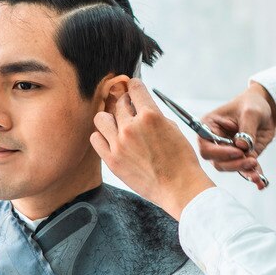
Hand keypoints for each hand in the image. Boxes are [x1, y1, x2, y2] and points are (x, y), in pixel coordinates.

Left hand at [90, 79, 215, 219]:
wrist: (179, 187)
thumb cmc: (180, 160)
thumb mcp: (172, 128)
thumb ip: (153, 114)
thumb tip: (140, 107)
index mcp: (150, 115)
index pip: (134, 87)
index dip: (135, 87)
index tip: (134, 90)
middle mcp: (131, 127)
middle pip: (119, 103)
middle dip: (126, 104)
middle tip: (131, 112)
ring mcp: (119, 144)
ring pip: (101, 118)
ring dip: (110, 118)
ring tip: (118, 126)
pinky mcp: (112, 160)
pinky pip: (95, 139)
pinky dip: (102, 137)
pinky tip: (111, 140)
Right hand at [198, 82, 275, 185]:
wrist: (266, 109)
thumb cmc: (252, 104)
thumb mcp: (251, 112)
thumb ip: (247, 129)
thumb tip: (243, 147)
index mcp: (209, 126)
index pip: (206, 145)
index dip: (219, 152)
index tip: (238, 151)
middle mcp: (216, 141)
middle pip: (217, 161)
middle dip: (234, 164)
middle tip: (251, 160)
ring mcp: (228, 151)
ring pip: (230, 167)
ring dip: (244, 171)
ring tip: (257, 171)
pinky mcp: (242, 157)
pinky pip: (245, 170)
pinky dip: (253, 176)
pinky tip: (261, 182)